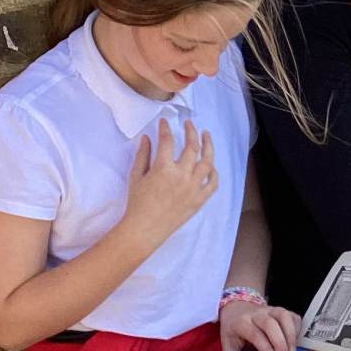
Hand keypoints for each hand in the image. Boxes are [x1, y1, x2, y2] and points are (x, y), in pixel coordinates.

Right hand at [123, 119, 215, 242]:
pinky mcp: (199, 200)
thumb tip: (147, 138)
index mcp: (163, 168)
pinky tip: (211, 165)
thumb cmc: (137, 203)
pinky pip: (213, 184)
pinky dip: (214, 173)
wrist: (145, 229)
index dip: (166, 128)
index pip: (167, 141)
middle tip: (189, 124)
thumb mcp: (136, 176)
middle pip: (192, 146)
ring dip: (208, 145)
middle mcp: (182, 175)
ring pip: (207, 162)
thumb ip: (143, 155)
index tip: (165, 122)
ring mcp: (193, 188)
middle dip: (191, 131)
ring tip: (206, 136)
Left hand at [220, 301, 301, 350]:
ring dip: (290, 334)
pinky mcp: (279, 310)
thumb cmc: (233, 331)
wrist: (236, 309)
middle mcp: (256, 314)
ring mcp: (269, 310)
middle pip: (270, 324)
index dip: (266, 348)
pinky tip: (295, 341)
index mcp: (241, 323)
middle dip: (280, 342)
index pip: (255, 334)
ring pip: (283, 316)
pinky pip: (291, 316)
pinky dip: (296, 328)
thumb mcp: (228, 344)